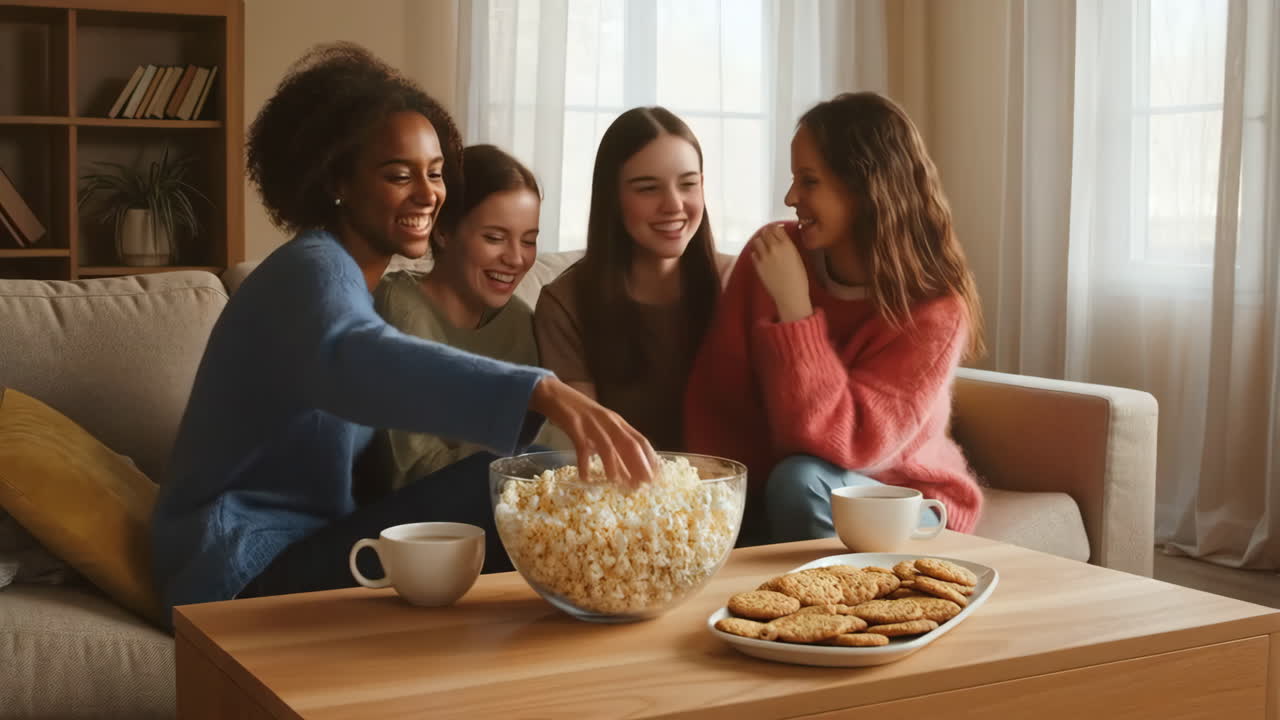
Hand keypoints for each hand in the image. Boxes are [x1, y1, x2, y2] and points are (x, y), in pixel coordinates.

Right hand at [528, 376, 658, 487]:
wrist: (556, 394)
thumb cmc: (580, 413)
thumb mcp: (602, 424)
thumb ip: (613, 440)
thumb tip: (625, 467)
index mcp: (618, 422)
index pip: (641, 440)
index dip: (650, 459)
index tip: (656, 476)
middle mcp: (609, 422)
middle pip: (630, 444)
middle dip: (639, 465)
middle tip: (643, 485)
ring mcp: (592, 424)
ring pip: (608, 447)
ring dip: (614, 466)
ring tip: (617, 483)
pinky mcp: (574, 426)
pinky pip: (582, 448)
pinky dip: (584, 464)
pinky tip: (585, 478)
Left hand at [750, 224, 812, 322]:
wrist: (790, 295)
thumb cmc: (799, 279)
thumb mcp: (797, 258)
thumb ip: (788, 246)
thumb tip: (781, 237)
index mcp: (787, 245)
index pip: (776, 228)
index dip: (775, 229)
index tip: (775, 231)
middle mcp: (774, 248)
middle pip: (765, 232)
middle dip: (766, 234)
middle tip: (768, 238)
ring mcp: (764, 256)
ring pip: (756, 241)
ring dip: (760, 242)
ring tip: (763, 247)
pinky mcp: (757, 266)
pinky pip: (753, 254)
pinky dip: (756, 253)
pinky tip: (761, 258)